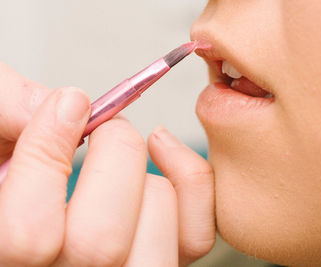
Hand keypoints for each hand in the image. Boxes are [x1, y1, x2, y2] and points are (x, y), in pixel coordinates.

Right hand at [0, 62, 214, 265]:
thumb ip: (9, 120)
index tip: (67, 105)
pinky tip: (164, 151)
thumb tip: (63, 104)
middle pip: (103, 240)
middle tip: (106, 126)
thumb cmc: (14, 190)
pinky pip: (195, 234)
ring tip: (124, 149)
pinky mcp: (162, 261)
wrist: (45, 214)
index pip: (28, 234)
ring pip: (153, 238)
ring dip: (148, 172)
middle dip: (116, 156)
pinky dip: (191, 181)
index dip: (47, 154)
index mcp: (13, 265)